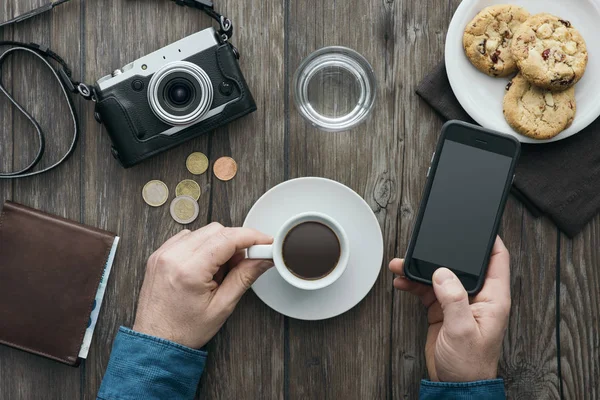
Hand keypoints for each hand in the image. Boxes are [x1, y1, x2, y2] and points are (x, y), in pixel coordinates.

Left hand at [133, 223, 273, 348]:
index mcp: (189, 270)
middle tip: (241, 265)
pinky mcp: (159, 254)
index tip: (265, 242)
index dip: (252, 237)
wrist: (155, 342)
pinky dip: (203, 247)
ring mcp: (163, 253)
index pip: (228, 238)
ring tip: (219, 272)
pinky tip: (205, 267)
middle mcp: (173, 256)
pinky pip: (188, 238)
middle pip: (217, 230)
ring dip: (219, 245)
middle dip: (236, 243)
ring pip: (203, 232)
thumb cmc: (184, 331)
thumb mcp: (222, 307)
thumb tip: (263, 258)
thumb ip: (244, 277)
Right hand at [389, 237, 510, 381]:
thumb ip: (453, 298)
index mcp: (493, 298)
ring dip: (421, 269)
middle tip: (427, 244)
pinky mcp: (442, 310)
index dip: (490, 240)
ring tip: (403, 265)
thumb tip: (442, 272)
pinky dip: (413, 283)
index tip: (478, 225)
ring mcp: (458, 302)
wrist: (454, 385)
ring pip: (440, 275)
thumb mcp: (462, 329)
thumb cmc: (469, 364)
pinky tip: (402, 281)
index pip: (497, 260)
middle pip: (462, 263)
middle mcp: (477, 297)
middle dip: (443, 252)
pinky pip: (427, 289)